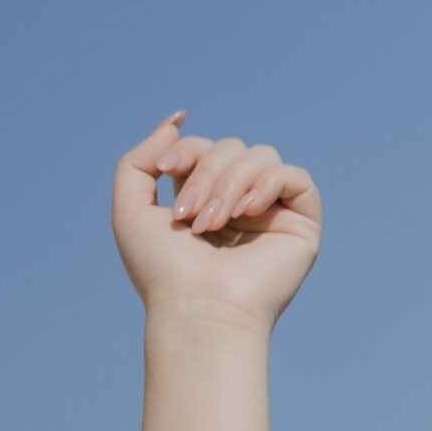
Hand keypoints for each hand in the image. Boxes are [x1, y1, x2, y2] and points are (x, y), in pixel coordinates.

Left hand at [112, 109, 320, 332]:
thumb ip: (139, 160)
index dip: (186, 150)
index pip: (202, 148)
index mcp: (204, 200)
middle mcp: (239, 204)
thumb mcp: (130, 210)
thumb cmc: (162, 271)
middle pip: (230, 148)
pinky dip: (268, 184)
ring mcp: (271, 213)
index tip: (167, 168)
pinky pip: (294, 176)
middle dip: (206, 174)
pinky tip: (246, 213)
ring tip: (214, 224)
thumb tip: (177, 120)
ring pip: (260, 156)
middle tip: (190, 218)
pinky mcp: (301, 223)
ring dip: (230, 183)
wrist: (196, 310)